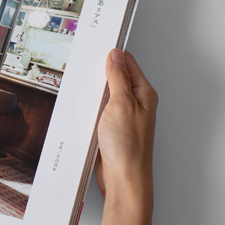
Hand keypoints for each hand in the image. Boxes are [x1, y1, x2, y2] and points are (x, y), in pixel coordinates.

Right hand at [95, 49, 157, 201]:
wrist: (123, 179)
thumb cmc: (129, 147)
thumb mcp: (121, 104)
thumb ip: (118, 78)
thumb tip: (115, 55)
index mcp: (144, 93)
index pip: (127, 62)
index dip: (112, 53)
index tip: (97, 45)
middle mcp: (135, 103)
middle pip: (116, 76)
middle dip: (100, 70)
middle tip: (85, 63)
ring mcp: (123, 115)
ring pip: (106, 93)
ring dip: (94, 89)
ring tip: (81, 83)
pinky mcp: (111, 127)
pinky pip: (99, 109)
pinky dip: (89, 104)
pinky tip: (82, 104)